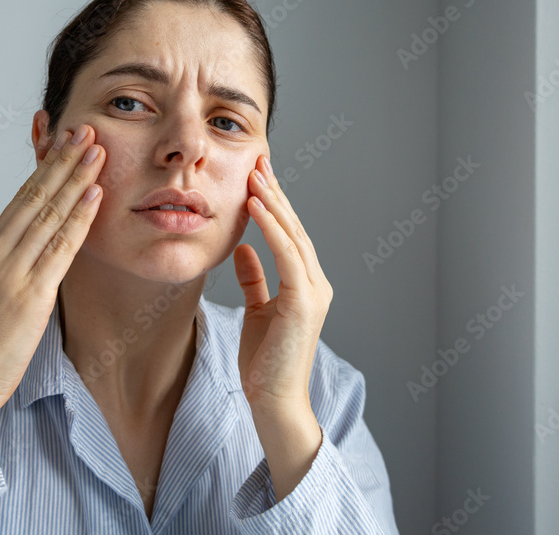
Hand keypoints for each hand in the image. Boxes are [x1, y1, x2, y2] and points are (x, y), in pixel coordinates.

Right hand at [0, 123, 104, 457]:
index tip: (64, 143)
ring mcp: (12, 271)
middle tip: (85, 130)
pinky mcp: (30, 294)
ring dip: (76, 177)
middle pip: (35, 196)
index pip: (21, 198)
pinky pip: (60, 247)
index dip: (46, 168)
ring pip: (49, 213)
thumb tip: (36, 249)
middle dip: (63, 160)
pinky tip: (94, 194)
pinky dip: (79, 216)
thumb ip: (12, 266)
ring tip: (97, 150)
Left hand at [234, 154, 333, 413]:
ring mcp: (313, 292)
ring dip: (273, 202)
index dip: (274, 203)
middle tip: (259, 160)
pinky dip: (271, 228)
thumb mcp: (256, 309)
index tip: (257, 175)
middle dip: (275, 192)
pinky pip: (287, 255)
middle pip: (294, 227)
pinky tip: (256, 206)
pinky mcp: (304, 302)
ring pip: (293, 235)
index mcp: (305, 284)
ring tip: (256, 174)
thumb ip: (254, 278)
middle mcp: (315, 283)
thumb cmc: (264, 361)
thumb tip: (243, 248)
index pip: (289, 234)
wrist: (273, 399)